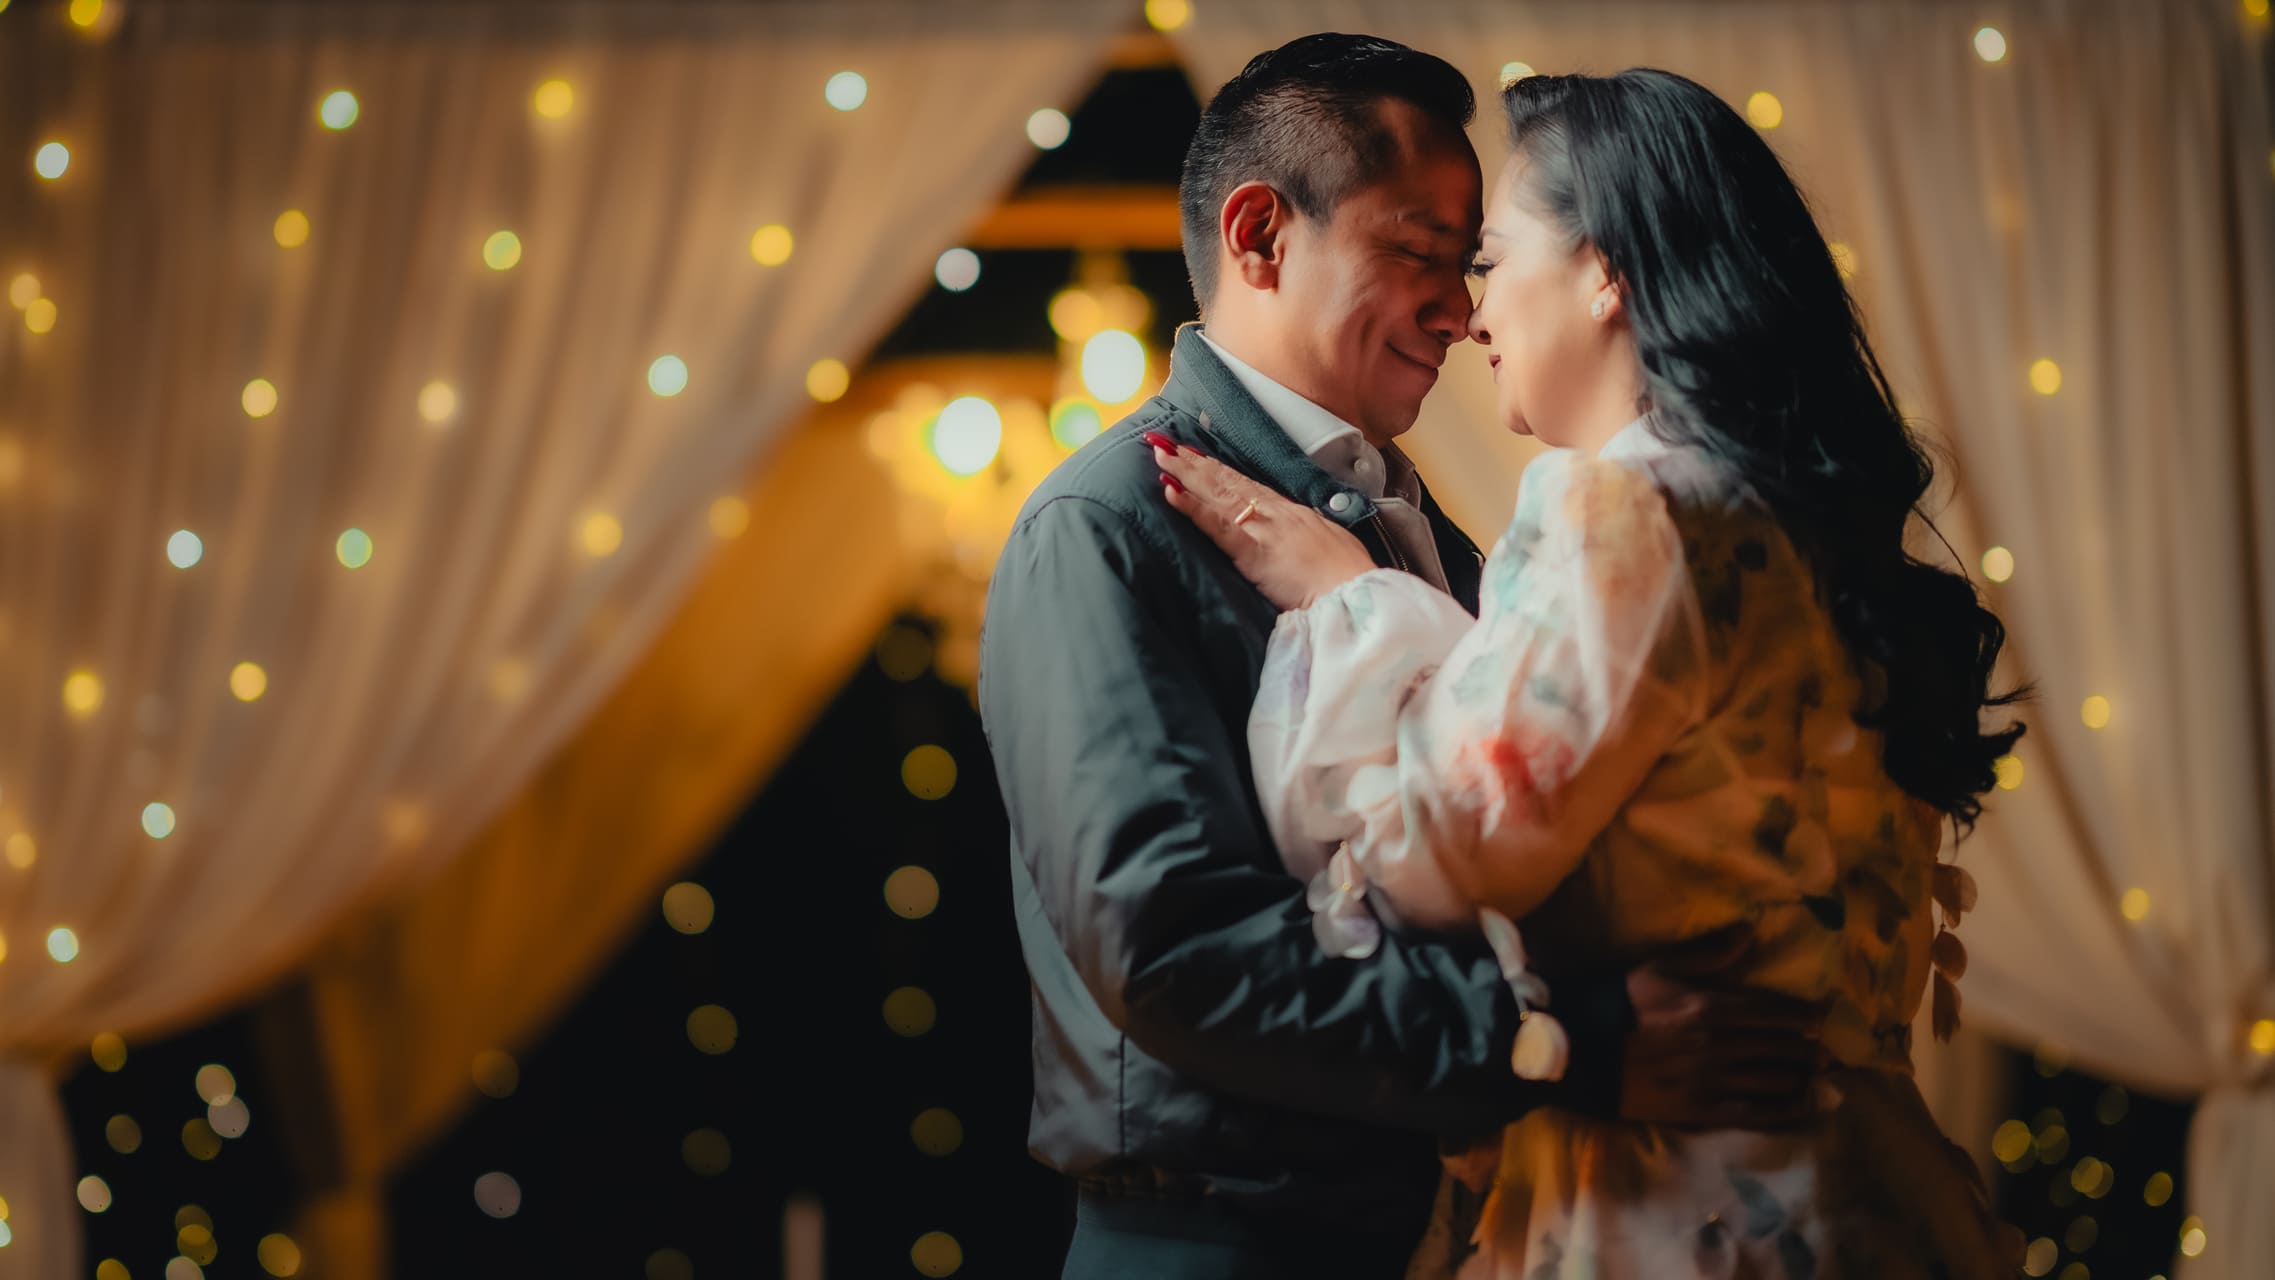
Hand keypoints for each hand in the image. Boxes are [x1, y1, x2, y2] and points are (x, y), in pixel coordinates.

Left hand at [1149, 433, 1377, 610]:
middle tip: (1164, 442)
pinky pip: (1217, 526)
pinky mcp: (1253, 552)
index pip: (1248, 485)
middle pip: (1228, 481)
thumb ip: (1307, 537)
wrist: (1356, 594)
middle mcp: (1275, 512)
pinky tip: (1170, 492)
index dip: (1220, 470)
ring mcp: (1263, 528)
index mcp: (1292, 513)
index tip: (1196, 454)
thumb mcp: (1329, 546)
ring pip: (1218, 494)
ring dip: (1186, 473)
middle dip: (1194, 462)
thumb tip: (1299, 537)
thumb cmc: (1348, 578)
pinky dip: (1192, 508)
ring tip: (1161, 453)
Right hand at [1615, 927, 1829, 1130]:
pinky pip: (1755, 1112)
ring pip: (1775, 1080)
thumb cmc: (1619, 1003)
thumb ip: (1708, 953)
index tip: (1825, 1017)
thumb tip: (1749, 931)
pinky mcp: (1700, 1110)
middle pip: (1782, 1047)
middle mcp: (1719, 1046)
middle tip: (1830, 1048)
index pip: (1775, 1012)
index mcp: (1710, 1007)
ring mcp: (1711, 1081)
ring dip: (1802, 1076)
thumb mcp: (1659, 967)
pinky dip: (1783, 1109)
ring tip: (1817, 1073)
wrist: (1580, 1050)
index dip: (1806, 1016)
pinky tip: (1800, 1105)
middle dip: (1811, 1048)